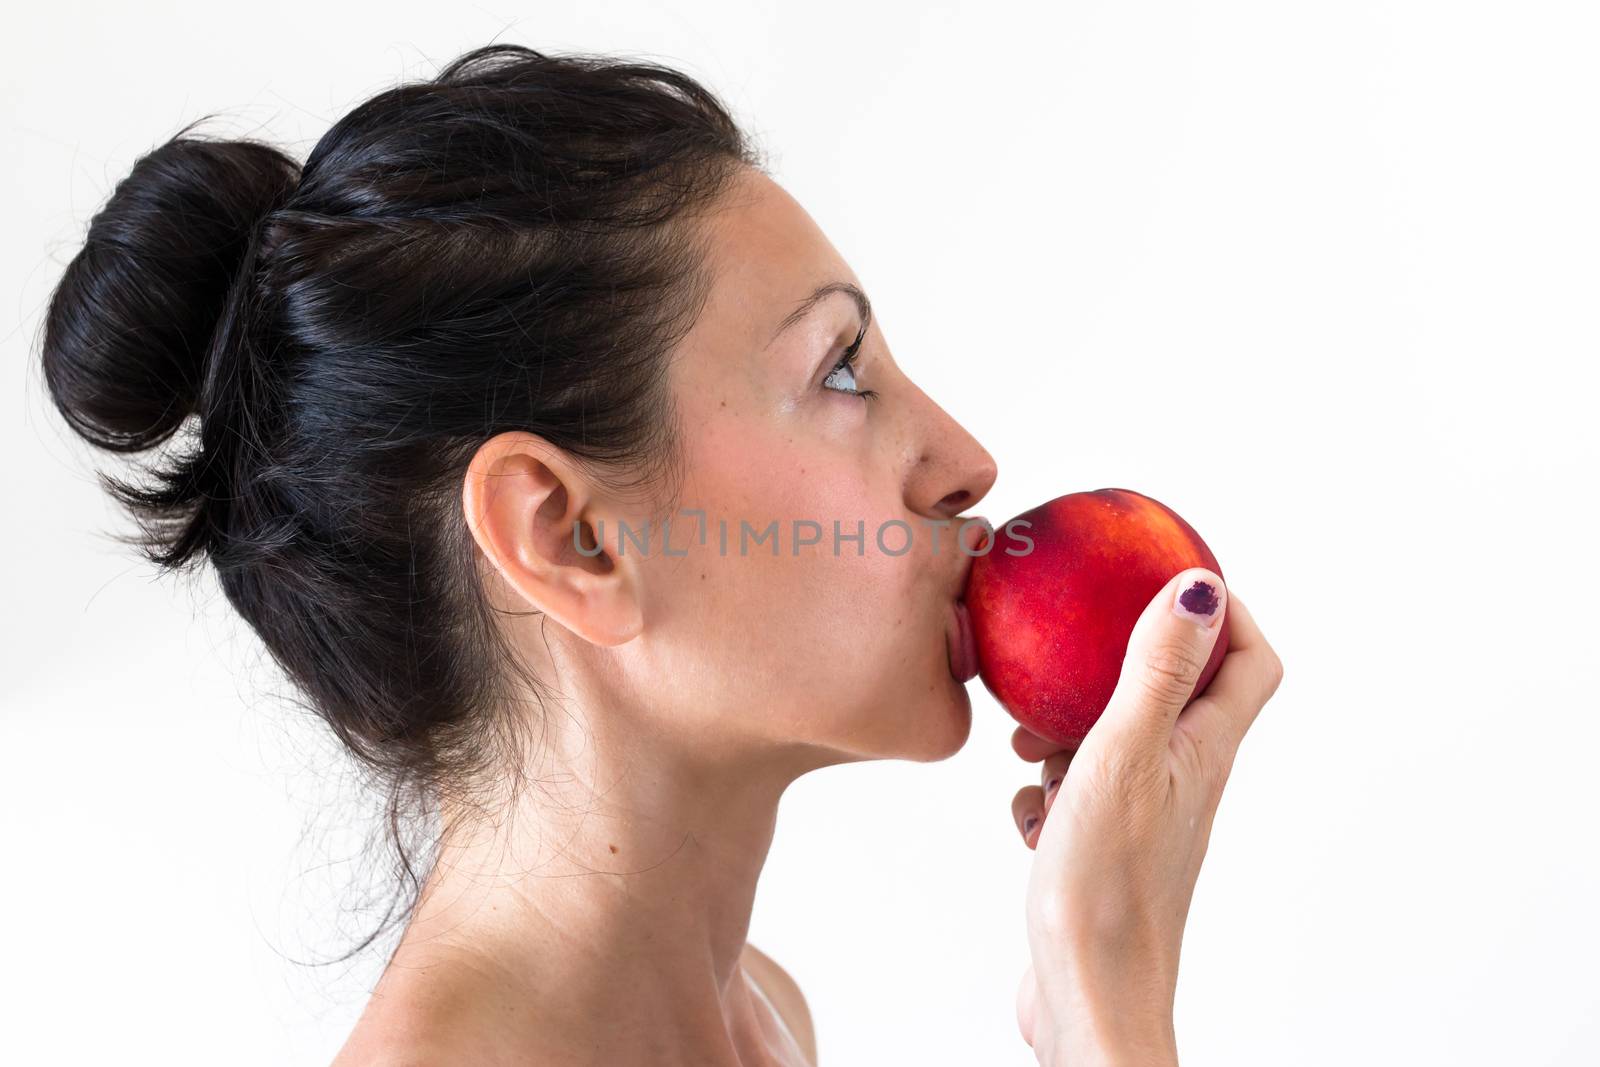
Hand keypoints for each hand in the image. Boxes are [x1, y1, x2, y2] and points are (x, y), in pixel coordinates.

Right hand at [1008, 569, 1282, 1065]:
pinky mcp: (1107, 853)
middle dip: (1120, 664)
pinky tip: (1028, 816)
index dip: (1226, 611)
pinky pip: (1080, 795)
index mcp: (1206, 751)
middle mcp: (1186, 780)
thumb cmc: (1108, 883)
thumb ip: (1156, 671)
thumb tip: (1197, 585)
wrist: (1088, 996)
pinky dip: (1049, 791)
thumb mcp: (1123, 754)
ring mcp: (1147, 818)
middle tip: (1067, 664)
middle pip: (1176, 695)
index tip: (1168, 577)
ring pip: (1116, 744)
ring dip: (1069, 732)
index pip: (1251, 662)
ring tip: (1027, 745)